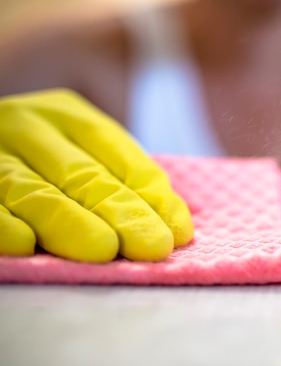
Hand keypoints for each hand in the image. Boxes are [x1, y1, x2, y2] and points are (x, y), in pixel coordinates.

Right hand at [0, 89, 193, 261]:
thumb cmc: (38, 157)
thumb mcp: (77, 150)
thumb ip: (120, 179)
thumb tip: (177, 228)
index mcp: (68, 116)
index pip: (121, 158)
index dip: (151, 197)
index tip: (175, 234)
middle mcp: (29, 126)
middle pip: (84, 176)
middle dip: (121, 213)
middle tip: (151, 246)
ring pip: (34, 191)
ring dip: (71, 222)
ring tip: (103, 249)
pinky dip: (3, 224)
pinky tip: (25, 244)